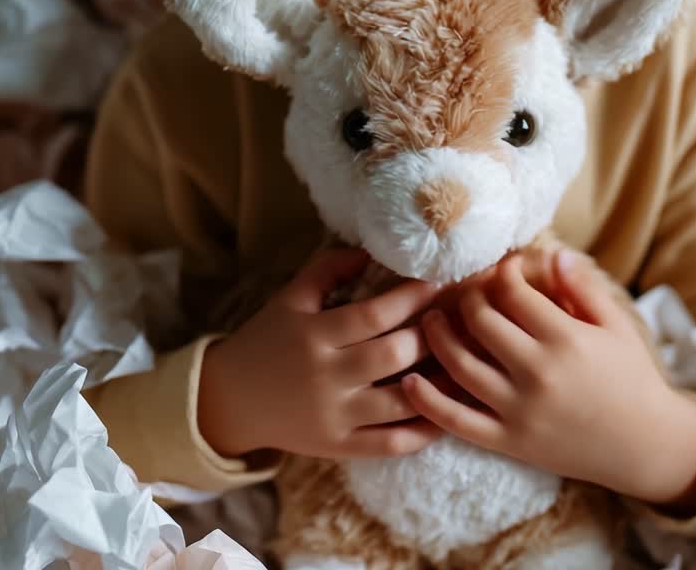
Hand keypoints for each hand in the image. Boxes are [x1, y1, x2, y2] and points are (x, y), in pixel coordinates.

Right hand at [198, 247, 444, 459]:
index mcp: (314, 335)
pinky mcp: (339, 446)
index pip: (373, 314)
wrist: (229, 400)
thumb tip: (372, 250)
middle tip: (460, 322)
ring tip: (466, 363)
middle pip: (393, 355)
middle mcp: (326, 376)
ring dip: (439, 382)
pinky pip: (391, 443)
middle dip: (432, 336)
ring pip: (401, 401)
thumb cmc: (266, 340)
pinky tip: (446, 413)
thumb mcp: (289, 298)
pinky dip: (423, 432)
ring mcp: (335, 415)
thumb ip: (327, 269)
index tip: (440, 283)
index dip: (411, 297)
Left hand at [403, 248, 695, 506]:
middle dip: (465, 298)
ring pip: (460, 365)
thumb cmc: (632, 378)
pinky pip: (457, 421)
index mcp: (565, 338)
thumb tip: (552, 252)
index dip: (500, 272)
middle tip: (463, 292)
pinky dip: (428, 401)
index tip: (499, 269)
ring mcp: (519, 409)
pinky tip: (410, 381)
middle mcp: (537, 372)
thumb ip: (582, 288)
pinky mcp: (509, 440)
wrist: (645, 445)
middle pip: (479, 321)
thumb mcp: (616, 326)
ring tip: (428, 322)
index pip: (513, 292)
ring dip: (436, 338)